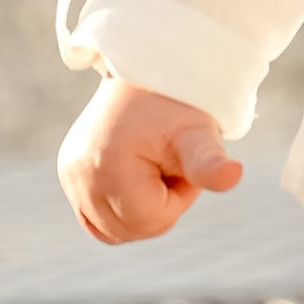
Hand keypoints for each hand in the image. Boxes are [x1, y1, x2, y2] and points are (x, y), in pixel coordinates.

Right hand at [58, 79, 241, 243]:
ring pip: (114, 228)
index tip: (181, 160)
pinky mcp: (68, 173)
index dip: (179, 197)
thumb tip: (234, 175)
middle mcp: (77, 174)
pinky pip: (96, 217)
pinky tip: (134, 174)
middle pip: (132, 229)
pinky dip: (121, 206)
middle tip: (168, 160)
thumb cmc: (180, 107)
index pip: (152, 221)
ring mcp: (69, 175)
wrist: (151, 75)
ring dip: (141, 206)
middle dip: (160, 203)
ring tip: (151, 163)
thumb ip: (210, 163)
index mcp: (106, 167)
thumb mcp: (198, 135)